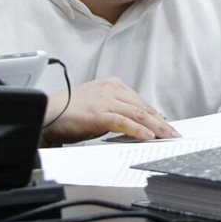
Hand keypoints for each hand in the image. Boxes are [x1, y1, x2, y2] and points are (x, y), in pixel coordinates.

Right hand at [40, 77, 180, 145]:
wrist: (45, 112)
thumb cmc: (68, 111)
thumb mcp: (97, 106)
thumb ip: (116, 111)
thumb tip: (136, 125)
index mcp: (113, 85)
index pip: (141, 103)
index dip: (156, 117)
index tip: (167, 127)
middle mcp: (112, 89)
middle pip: (143, 108)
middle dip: (161, 123)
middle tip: (175, 134)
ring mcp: (106, 101)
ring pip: (138, 115)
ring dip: (156, 128)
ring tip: (169, 137)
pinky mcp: (99, 114)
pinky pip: (124, 122)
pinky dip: (138, 130)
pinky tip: (148, 137)